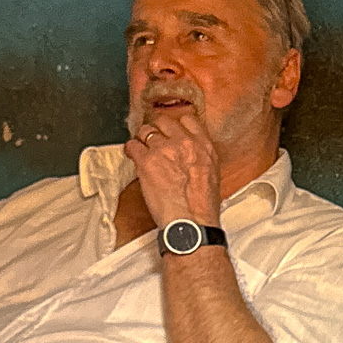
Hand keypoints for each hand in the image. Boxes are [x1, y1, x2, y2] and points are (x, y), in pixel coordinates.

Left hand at [123, 107, 220, 227]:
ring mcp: (164, 150)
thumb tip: (190, 157)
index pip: (188, 120)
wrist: (190, 222)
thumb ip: (200, 158)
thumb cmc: (202, 206)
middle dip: (157, 129)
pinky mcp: (146, 161)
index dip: (176, 125)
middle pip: (164, 121)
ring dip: (142, 139)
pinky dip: (130, 149)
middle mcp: (184, 143)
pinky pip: (132, 145)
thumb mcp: (212, 175)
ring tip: (141, 147)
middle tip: (153, 139)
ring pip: (146, 131)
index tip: (171, 131)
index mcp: (204, 146)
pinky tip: (132, 154)